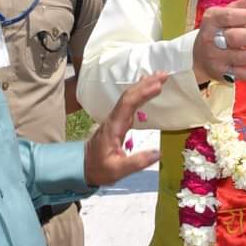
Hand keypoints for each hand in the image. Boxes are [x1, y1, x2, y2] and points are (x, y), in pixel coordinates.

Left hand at [84, 72, 167, 186]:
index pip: (128, 104)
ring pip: (128, 97)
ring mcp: (115, 119)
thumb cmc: (99, 169)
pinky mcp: (118, 122)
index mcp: (113, 127)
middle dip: (146, 84)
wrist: (82, 168)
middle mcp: (114, 119)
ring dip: (143, 86)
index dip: (143, 93)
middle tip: (164, 75)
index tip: (158, 85)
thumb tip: (159, 153)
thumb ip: (137, 162)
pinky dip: (139, 93)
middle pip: (129, 96)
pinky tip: (145, 88)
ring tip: (159, 77)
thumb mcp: (118, 171)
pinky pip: (129, 103)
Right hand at [192, 0, 245, 83]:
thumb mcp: (228, 13)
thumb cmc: (218, 30)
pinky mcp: (221, 73)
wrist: (197, 56)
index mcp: (213, 19)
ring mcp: (215, 57)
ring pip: (239, 57)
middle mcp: (211, 38)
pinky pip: (238, 74)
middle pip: (235, 37)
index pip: (230, 16)